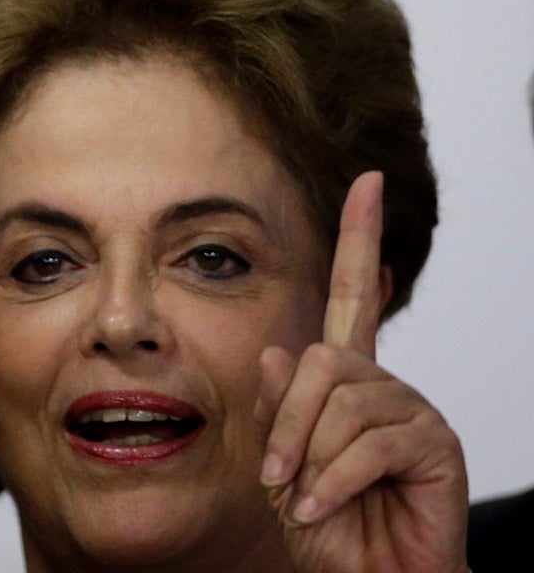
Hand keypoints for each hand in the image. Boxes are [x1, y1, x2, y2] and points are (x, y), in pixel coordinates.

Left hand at [255, 171, 469, 572]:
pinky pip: (368, 442)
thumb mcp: (283, 467)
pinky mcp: (436, 442)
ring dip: (311, 459)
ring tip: (308, 499)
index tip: (366, 182)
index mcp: (347, 379)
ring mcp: (413, 410)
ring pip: (342, 402)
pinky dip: (334, 481)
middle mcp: (383, 384)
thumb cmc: (331, 531)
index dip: (359, 236)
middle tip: (278, 475)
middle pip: (323, 360)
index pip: (355, 293)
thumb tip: (279, 353)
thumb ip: (280, 411)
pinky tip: (327, 507)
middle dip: (290, 421)